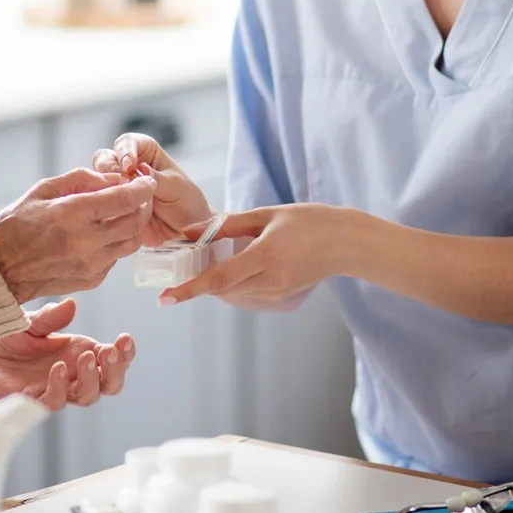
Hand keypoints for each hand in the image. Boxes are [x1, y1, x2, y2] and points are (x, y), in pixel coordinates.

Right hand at [0, 168, 156, 302]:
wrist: (0, 272)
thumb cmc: (15, 227)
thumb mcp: (41, 190)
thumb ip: (79, 180)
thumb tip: (111, 178)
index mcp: (72, 214)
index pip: (124, 199)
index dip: (141, 187)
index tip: (146, 180)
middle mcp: (86, 241)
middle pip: (135, 221)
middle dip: (144, 205)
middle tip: (141, 195)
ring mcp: (91, 263)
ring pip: (132, 242)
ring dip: (135, 225)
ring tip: (127, 213)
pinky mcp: (92, 279)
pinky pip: (117, 257)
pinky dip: (118, 242)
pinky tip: (105, 233)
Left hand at [0, 298, 134, 413]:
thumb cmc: (3, 341)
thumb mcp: (29, 322)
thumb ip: (50, 317)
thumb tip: (72, 305)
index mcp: (76, 353)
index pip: (111, 359)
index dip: (124, 353)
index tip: (125, 338)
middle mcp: (70, 374)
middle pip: (108, 384)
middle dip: (116, 370)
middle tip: (112, 352)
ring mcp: (53, 389)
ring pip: (87, 396)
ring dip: (92, 378)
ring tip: (87, 356)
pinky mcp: (32, 400)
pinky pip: (53, 401)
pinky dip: (60, 387)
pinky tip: (58, 368)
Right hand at [91, 133, 210, 244]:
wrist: (186, 231)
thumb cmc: (186, 202)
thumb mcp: (175, 186)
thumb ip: (156, 177)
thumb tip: (140, 169)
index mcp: (146, 152)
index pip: (128, 142)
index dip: (125, 150)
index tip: (128, 165)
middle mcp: (129, 167)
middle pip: (106, 158)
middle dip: (109, 169)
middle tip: (120, 183)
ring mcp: (119, 186)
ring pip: (98, 179)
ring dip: (105, 187)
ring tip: (120, 200)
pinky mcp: (112, 205)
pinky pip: (101, 201)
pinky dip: (103, 204)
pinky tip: (114, 212)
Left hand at [160, 203, 375, 304]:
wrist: (346, 243)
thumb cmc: (309, 221)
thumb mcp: (267, 215)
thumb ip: (228, 225)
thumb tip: (192, 233)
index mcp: (265, 255)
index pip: (219, 278)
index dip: (190, 289)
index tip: (166, 298)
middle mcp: (270, 279)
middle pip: (222, 289)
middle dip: (199, 282)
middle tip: (182, 268)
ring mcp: (277, 291)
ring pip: (233, 292)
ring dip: (216, 282)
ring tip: (207, 263)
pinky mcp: (281, 295)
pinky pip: (248, 293)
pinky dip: (234, 283)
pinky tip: (234, 267)